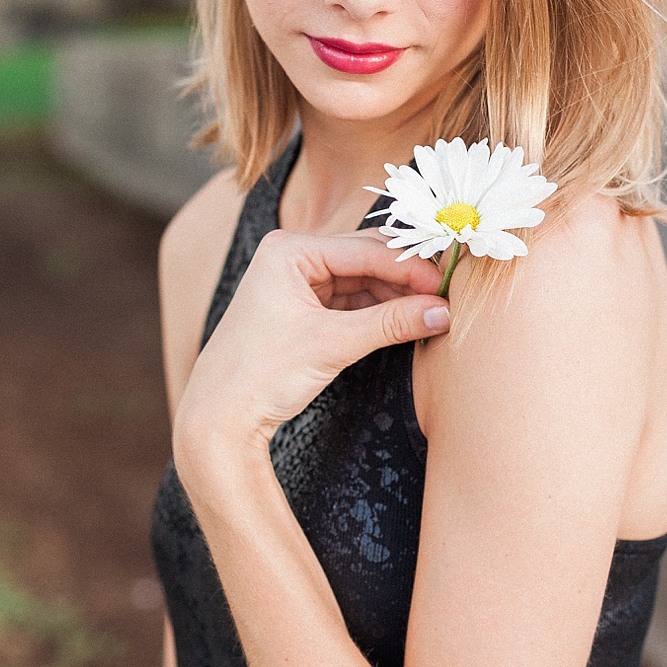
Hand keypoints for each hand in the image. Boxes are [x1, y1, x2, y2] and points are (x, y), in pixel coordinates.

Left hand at [172, 230, 448, 470]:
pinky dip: (377, 311)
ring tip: (430, 314)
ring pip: (361, 280)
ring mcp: (295, 282)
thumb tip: (442, 312)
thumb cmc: (261, 374)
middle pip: (365, 258)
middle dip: (406, 279)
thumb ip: (390, 323)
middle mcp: (290, 257)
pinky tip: (404, 322)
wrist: (219, 417)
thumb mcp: (333, 344)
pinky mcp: (301, 308)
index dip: (410, 268)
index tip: (446, 286)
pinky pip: (350, 300)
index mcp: (289, 250)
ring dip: (394, 297)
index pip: (365, 250)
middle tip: (446, 296)